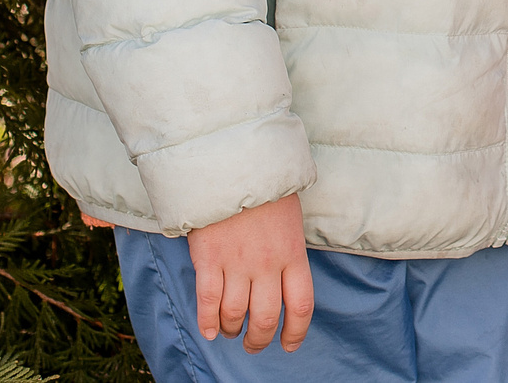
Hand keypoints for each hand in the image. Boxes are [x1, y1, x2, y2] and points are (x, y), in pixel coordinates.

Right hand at [187, 194, 313, 353]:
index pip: (300, 306)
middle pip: (265, 318)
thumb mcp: (290, 219)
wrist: (234, 163)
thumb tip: (285, 280)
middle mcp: (267, 264)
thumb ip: (288, 251)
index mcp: (293, 254)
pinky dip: (207, 321)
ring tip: (229, 332)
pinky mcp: (209, 259)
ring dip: (231, 330)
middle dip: (258, 339)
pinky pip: (208, 302)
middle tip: (252, 344)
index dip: (295, 333)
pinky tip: (208, 330)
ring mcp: (237, 263)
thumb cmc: (265, 188)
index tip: (289, 344)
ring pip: (235, 314)